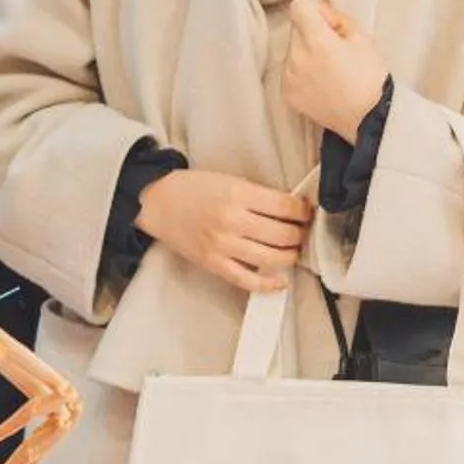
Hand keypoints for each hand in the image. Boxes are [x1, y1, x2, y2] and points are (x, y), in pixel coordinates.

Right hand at [138, 170, 313, 295]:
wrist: (157, 202)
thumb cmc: (191, 189)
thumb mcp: (229, 180)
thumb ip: (257, 195)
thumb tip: (289, 210)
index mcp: (237, 193)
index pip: (285, 206)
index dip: (302, 211)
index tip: (305, 212)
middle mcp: (232, 220)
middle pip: (283, 233)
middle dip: (299, 234)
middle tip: (301, 231)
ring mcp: (223, 245)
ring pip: (271, 258)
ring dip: (290, 256)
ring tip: (292, 250)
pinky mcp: (214, 263)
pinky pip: (247, 280)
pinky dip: (268, 284)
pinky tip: (279, 280)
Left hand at [282, 0, 390, 142]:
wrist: (368, 119)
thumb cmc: (371, 78)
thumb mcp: (362, 39)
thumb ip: (338, 17)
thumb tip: (321, 4)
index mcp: (317, 41)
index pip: (299, 8)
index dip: (315, 12)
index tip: (330, 25)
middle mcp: (297, 58)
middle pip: (295, 29)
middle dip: (311, 33)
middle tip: (334, 50)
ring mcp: (289, 78)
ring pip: (291, 51)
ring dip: (305, 53)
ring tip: (329, 71)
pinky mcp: (286, 94)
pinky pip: (289, 72)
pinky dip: (300, 73)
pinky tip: (321, 84)